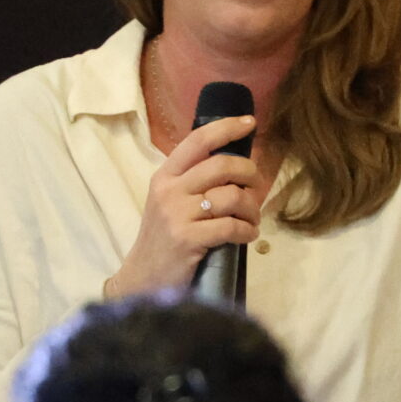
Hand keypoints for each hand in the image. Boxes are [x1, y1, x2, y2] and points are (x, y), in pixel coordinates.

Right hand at [105, 115, 264, 297]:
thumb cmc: (162, 239)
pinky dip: (247, 231)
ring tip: (253, 219)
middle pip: (222, 165)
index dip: (227, 128)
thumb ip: (191, 181)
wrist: (143, 278)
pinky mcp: (188, 239)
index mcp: (165, 176)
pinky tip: (248, 235)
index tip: (250, 123)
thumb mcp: (168, 202)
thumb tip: (233, 164)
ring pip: (232, 197)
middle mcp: (169, 190)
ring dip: (252, 208)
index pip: (198, 140)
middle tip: (257, 188)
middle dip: (250, 174)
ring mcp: (177, 215)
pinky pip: (231, 227)